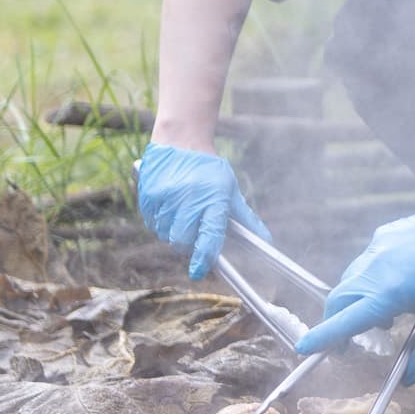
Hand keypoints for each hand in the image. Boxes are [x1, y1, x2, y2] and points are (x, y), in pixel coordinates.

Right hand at [137, 142, 271, 280]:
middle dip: (188, 243)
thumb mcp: (231, 190)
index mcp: (212, 199)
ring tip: (182, 214)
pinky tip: (169, 208)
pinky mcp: (148, 197)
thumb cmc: (210, 169)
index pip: (210, 235)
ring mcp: (165, 198)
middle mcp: (188, 200)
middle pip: (183, 240)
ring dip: (173, 233)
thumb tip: (266, 240)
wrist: (181, 142)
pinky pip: (152, 223)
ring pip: (166, 234)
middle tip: (193, 230)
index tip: (200, 271)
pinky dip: (160, 222)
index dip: (204, 256)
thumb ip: (246, 218)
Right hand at [294, 195, 414, 384]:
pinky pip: (366, 261)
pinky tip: (395, 286)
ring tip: (383, 317)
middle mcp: (377, 267)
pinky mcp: (384, 233)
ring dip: (355, 301)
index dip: (325, 336)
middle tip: (348, 344)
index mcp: (391, 292)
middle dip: (336, 323)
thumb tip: (409, 379)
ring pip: (351, 280)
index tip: (305, 348)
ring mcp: (378, 246)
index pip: (348, 319)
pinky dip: (369, 280)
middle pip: (339, 300)